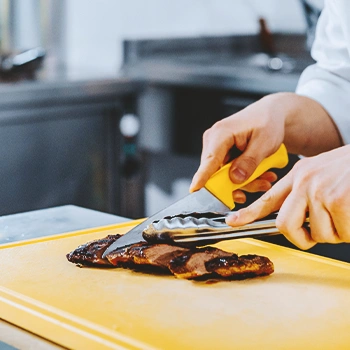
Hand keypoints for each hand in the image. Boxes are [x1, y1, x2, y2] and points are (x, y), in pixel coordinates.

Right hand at [190, 92, 341, 193]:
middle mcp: (213, 141)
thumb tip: (235, 178)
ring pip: (225, 177)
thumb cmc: (268, 122)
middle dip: (239, 184)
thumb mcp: (265, 142)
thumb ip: (249, 161)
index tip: (195, 189)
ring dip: (247, 182)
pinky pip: (229, 174)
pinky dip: (246, 178)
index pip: (209, 160)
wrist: (271, 115)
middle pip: (217, 174)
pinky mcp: (222, 156)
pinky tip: (261, 174)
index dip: (202, 177)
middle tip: (262, 184)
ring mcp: (216, 150)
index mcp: (221, 134)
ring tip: (266, 178)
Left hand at [226, 145, 349, 248]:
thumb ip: (308, 194)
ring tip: (348, 213)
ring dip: (337, 233)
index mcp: (300, 175)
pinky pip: (341, 234)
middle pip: (284, 225)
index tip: (233, 221)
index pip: (268, 198)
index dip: (248, 213)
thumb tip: (302, 222)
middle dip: (301, 238)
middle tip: (316, 234)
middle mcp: (304, 181)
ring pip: (318, 234)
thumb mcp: (325, 173)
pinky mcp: (338, 199)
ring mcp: (319, 189)